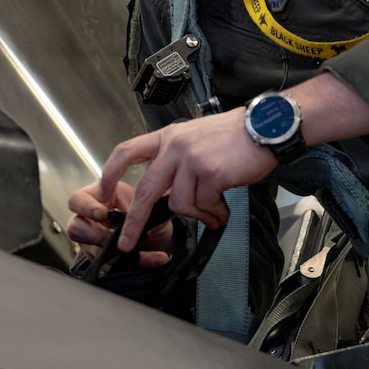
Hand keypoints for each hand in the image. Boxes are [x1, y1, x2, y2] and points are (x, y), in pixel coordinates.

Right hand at [66, 177, 172, 267]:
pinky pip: (108, 265)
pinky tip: (148, 259)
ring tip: (130, 251)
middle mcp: (90, 219)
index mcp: (99, 197)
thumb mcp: (149, 201)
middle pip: (75, 227)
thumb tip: (162, 197)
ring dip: (109, 251)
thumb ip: (147, 201)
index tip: (103, 214)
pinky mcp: (102, 258)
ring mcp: (94, 241)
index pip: (78, 200)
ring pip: (88, 248)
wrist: (157, 234)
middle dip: (94, 234)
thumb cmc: (147, 211)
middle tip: (111, 236)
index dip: (87, 208)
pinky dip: (129, 263)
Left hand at [92, 108, 276, 253]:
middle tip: (127, 240)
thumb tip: (168, 194)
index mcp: (167, 137)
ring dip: (197, 214)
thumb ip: (176, 162)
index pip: (127, 151)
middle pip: (146, 190)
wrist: (265, 127)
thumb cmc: (234, 135)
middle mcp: (174, 147)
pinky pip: (204, 206)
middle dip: (135, 221)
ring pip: (180, 204)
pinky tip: (223, 210)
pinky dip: (214, 214)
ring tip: (213, 213)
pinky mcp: (210, 174)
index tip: (103, 192)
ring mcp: (192, 160)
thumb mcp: (194, 138)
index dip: (110, 173)